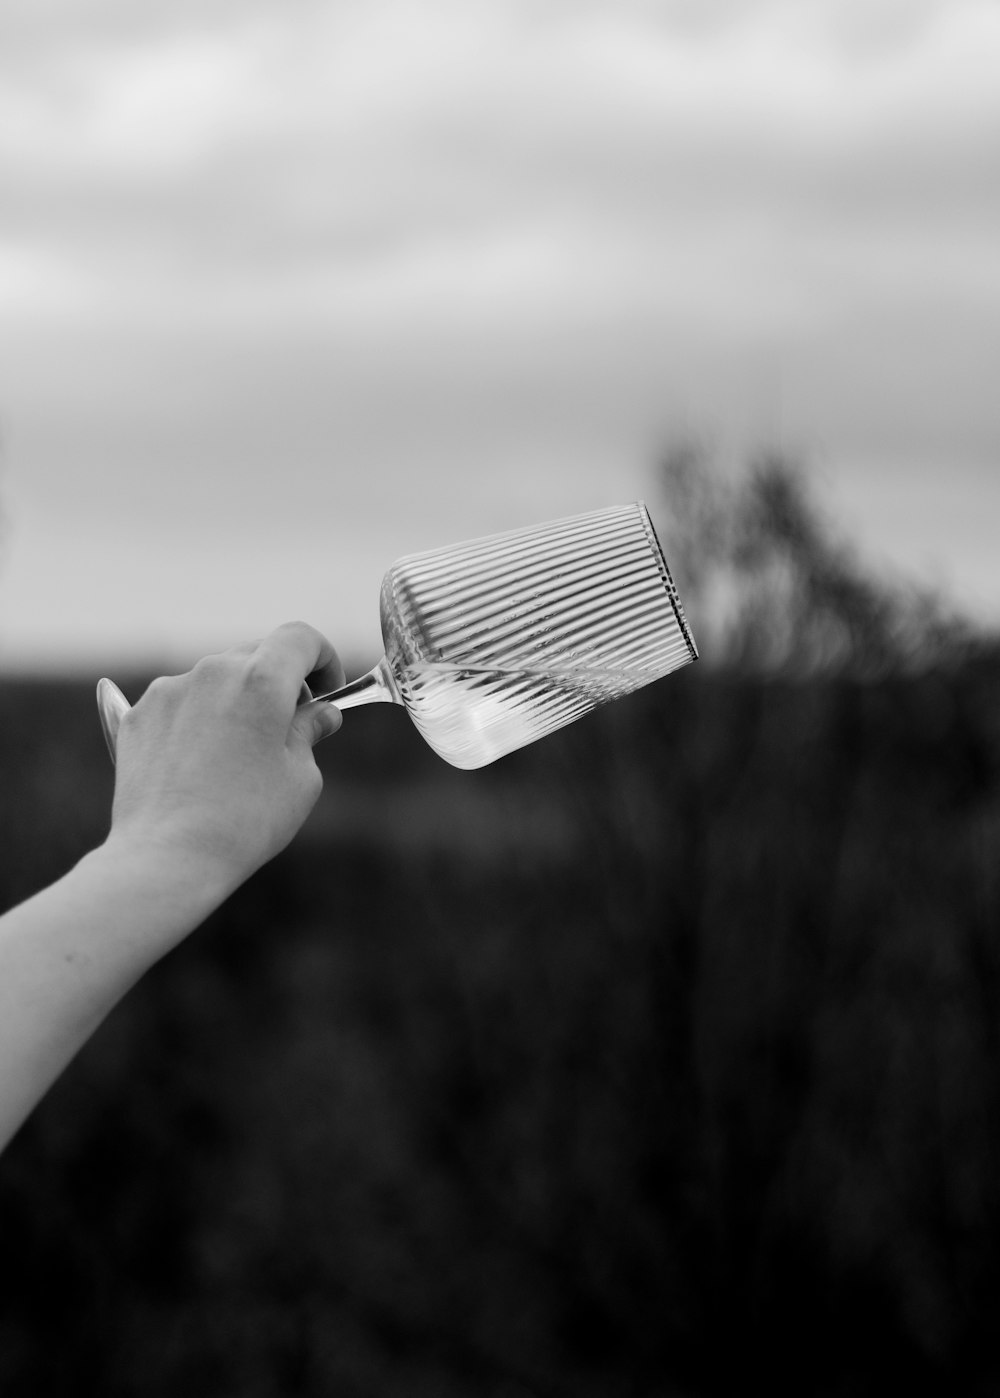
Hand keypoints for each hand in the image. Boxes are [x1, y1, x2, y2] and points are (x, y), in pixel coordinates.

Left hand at [107, 622, 344, 895]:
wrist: (168, 858)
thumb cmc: (244, 821)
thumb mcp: (300, 778)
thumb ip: (310, 732)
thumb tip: (318, 715)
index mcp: (261, 681)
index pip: (300, 638)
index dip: (323, 659)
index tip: (326, 692)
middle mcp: (213, 672)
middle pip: (257, 654)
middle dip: (281, 682)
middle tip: (290, 727)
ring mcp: (170, 690)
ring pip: (216, 679)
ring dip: (237, 700)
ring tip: (240, 755)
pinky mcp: (139, 715)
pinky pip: (181, 701)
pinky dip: (199, 718)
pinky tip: (202, 762)